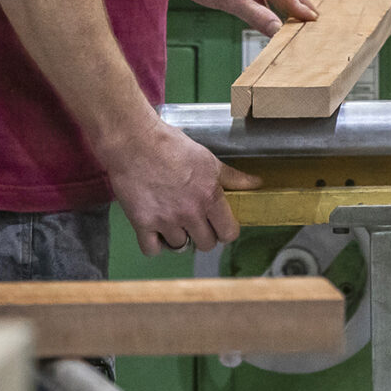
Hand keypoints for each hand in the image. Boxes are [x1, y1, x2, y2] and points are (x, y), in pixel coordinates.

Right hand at [101, 118, 259, 253]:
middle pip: (206, 244)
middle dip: (203, 235)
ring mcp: (165, 220)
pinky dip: (154, 244)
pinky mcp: (142, 223)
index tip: (219, 225)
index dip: (225, 231)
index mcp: (210, 196)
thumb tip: (256, 183)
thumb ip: (232, 177)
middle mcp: (190, 212)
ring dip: (178, 237)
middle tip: (195, 221)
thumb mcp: (207, 158)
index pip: (229, 233)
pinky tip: (155, 230)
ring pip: (179, 247)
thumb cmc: (171, 145)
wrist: (134, 140)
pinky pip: (152, 250)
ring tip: (172, 219)